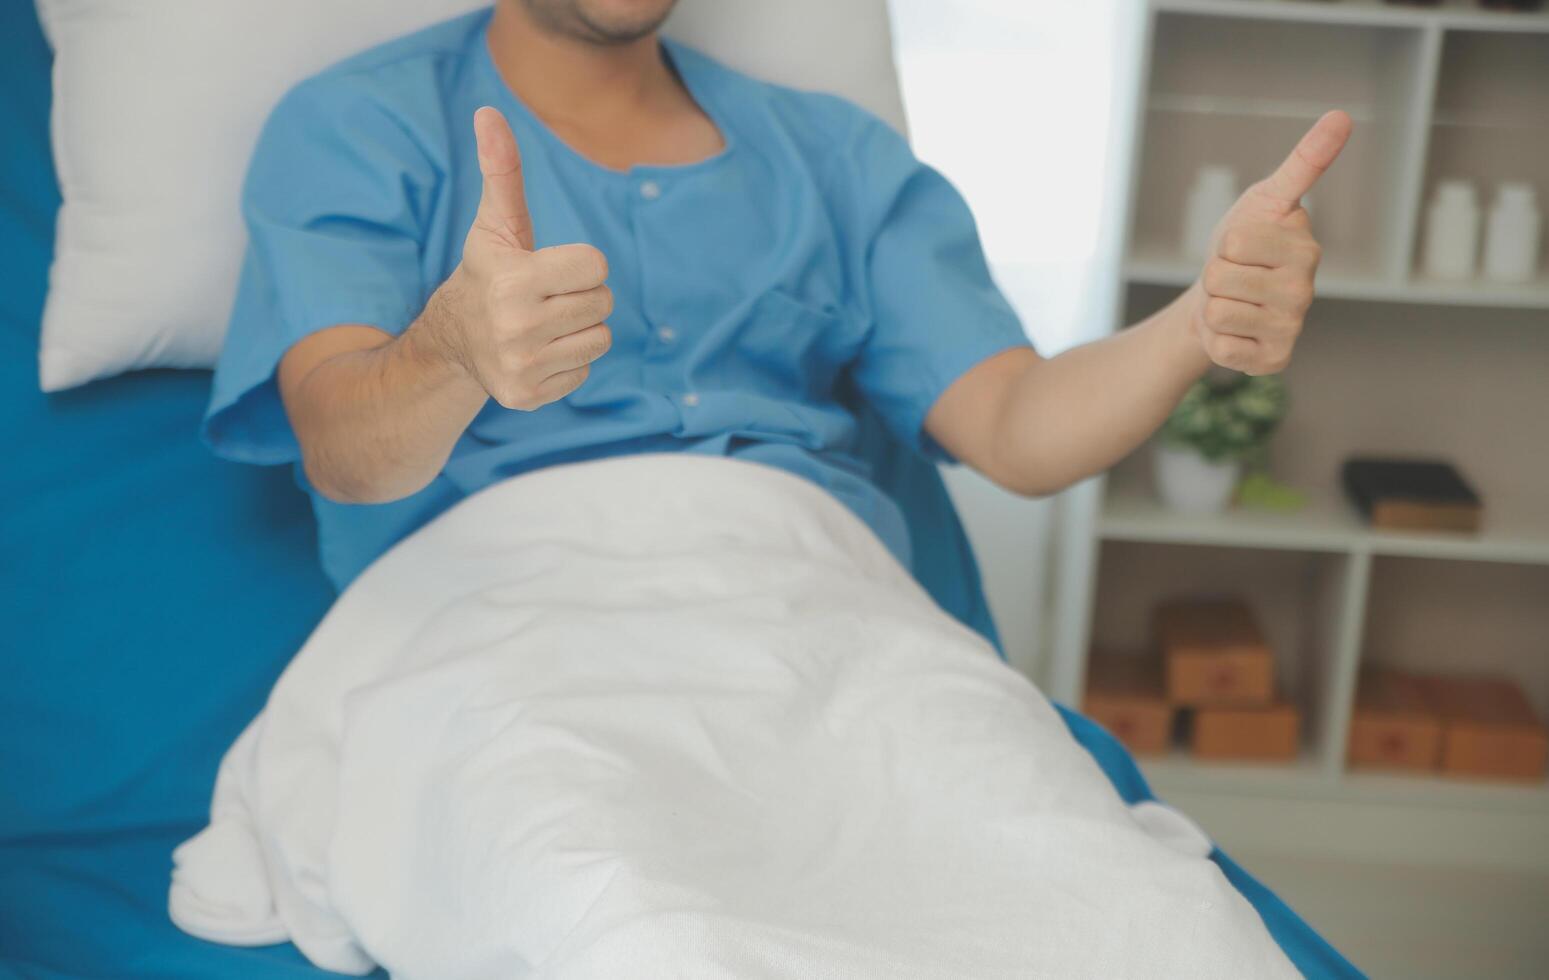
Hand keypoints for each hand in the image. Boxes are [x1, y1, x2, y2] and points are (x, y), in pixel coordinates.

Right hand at [425, 106, 611, 409]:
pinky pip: (585, 371)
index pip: (597, 267)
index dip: (580, 263)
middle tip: (545, 297)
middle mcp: (516, 328)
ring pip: (600, 338)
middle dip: (581, 295)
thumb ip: (502, 170)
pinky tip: (539, 350)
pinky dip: (568, 360)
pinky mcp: (527, 396)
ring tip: (544, 323)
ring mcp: (521, 367)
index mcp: (514, 282)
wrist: (453, 339)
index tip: (550, 268)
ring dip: (580, 328)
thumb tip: (488, 112)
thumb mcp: (494, 222)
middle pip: (603, 303)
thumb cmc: (487, 271)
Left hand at [1191, 111, 1352, 375]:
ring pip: (1216, 312)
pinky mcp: (1272, 362)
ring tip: (1235, 302)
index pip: (1234, 240)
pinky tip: (1238, 332)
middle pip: (1220, 276)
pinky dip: (1217, 340)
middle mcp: (1306, 291)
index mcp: (1305, 248)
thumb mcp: (1267, 198)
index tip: (1241, 245)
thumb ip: (1304, 161)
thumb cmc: (1244, 244)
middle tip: (1236, 277)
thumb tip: (1342, 115)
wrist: (1222, 299)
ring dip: (1215, 307)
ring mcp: (1291, 329)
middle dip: (1216, 275)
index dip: (1225, 242)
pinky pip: (1219, 347)